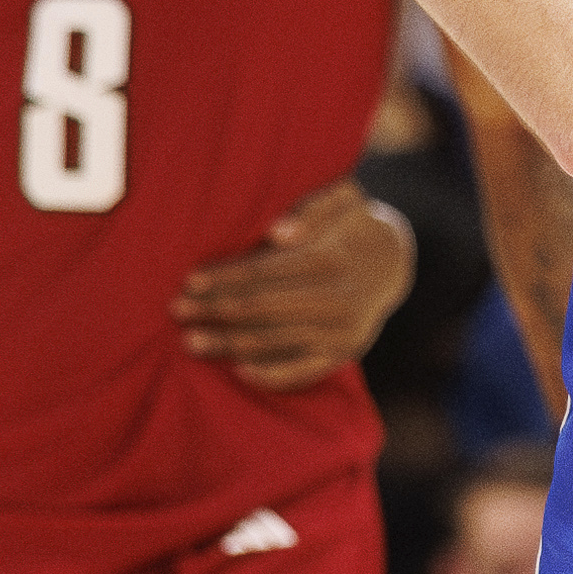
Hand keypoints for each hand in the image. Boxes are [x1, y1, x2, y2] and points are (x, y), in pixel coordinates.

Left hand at [172, 178, 414, 392]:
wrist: (395, 259)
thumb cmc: (354, 221)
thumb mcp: (344, 198)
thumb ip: (313, 208)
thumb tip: (279, 233)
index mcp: (331, 259)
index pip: (266, 273)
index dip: (225, 277)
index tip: (189, 280)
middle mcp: (338, 300)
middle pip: (263, 309)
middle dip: (215, 311)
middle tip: (177, 311)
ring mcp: (342, 332)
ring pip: (276, 341)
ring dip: (230, 344)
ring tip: (191, 343)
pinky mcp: (344, 353)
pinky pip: (302, 371)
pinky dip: (270, 374)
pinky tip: (237, 370)